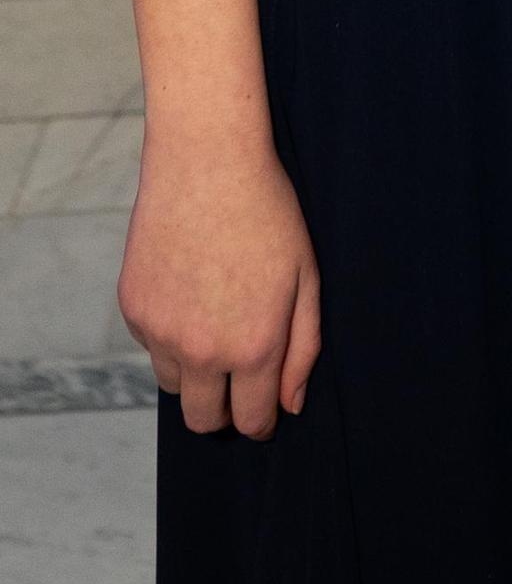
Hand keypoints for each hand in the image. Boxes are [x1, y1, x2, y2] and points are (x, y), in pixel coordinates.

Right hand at [118, 132, 321, 437]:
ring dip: (195, 372)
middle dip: (224, 411)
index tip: (264, 405)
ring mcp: (161, 332)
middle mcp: (203, 351)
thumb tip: (289, 405)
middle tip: (239, 379)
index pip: (251, 421)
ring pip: (175, 385)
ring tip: (216, 322)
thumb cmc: (268, 214)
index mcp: (254, 347)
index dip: (261, 420)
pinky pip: (151, 346)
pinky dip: (169, 334)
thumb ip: (302, 349)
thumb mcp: (306, 278)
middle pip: (203, 420)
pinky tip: (189, 289)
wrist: (207, 162)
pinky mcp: (133, 310)